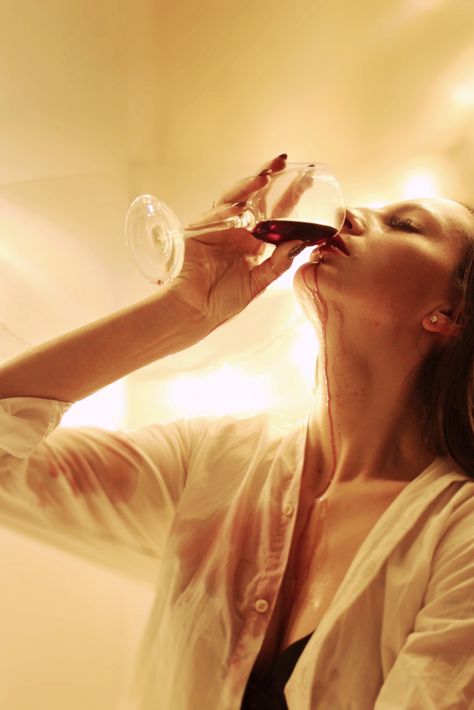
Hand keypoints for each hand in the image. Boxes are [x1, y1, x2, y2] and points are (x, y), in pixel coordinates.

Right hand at [171, 154, 304, 332]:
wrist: (197, 311)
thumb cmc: (225, 301)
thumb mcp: (258, 283)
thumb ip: (278, 264)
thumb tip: (301, 242)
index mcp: (254, 242)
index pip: (275, 213)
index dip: (290, 196)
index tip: (307, 181)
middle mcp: (237, 230)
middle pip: (254, 197)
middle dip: (268, 176)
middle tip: (282, 161)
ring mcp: (218, 228)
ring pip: (234, 199)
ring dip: (247, 186)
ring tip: (263, 178)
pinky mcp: (198, 231)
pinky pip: (213, 216)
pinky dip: (225, 211)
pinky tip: (238, 207)